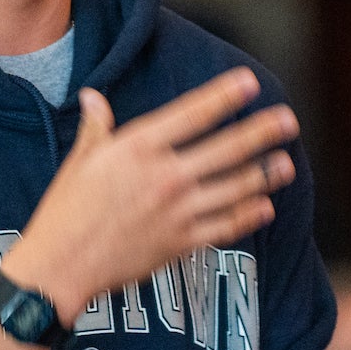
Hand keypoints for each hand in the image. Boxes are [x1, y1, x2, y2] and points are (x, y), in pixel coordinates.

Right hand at [5, 68, 298, 314]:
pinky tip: (265, 207)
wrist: (61, 266)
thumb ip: (97, 126)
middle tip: (288, 121)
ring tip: (286, 164)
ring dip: (266, 174)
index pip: (194, 113)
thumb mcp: (80, 160)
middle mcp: (165, 175)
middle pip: (227, 148)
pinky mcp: (182, 243)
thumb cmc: (65, 210)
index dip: (226, 96)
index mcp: (139, 147)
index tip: (251, 83)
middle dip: (263, 132)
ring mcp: (178, 211)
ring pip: (236, 188)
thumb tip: (93, 96)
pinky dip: (249, 215)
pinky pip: (226, 226)